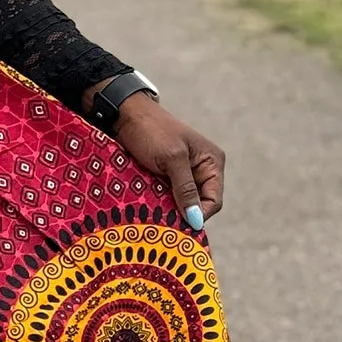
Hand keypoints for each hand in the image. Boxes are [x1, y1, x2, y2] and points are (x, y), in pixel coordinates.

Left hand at [89, 88, 224, 232]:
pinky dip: (160, 206)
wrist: (127, 116)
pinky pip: (168, 200)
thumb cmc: (152, 131)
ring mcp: (184, 176)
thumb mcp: (171, 159)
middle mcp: (201, 171)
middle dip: (183, 215)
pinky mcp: (167, 180)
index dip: (199, 215)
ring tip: (154, 216)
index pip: (214, 201)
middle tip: (163, 222)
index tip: (178, 224)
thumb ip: (185, 188)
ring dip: (170, 212)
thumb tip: (196, 220)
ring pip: (182, 206)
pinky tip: (149, 210)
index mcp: (211, 163)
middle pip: (198, 206)